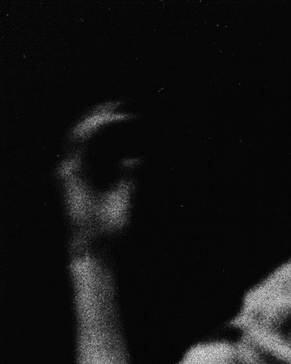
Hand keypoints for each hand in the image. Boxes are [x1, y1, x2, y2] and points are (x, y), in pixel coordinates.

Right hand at [56, 103, 143, 256]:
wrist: (101, 248)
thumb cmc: (114, 231)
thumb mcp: (126, 197)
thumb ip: (129, 178)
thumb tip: (136, 158)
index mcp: (87, 173)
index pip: (95, 140)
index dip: (109, 125)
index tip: (129, 114)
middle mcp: (76, 168)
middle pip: (86, 132)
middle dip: (104, 114)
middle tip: (124, 103)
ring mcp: (70, 170)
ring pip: (82, 132)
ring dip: (101, 118)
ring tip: (121, 110)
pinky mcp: (70, 173)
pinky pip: (82, 142)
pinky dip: (98, 129)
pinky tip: (114, 122)